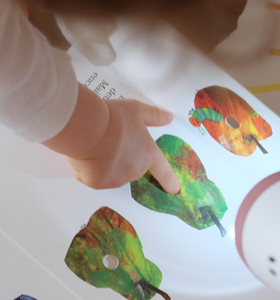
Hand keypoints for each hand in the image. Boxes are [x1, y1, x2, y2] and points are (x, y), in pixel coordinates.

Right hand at [43, 84, 180, 191]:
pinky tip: (87, 153)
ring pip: (113, 174)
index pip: (164, 172)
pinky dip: (91, 169)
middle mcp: (135, 171)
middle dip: (125, 158)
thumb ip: (154, 116)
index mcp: (149, 155)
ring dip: (108, 164)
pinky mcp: (97, 183)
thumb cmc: (114, 117)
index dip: (170, 182)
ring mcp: (116, 179)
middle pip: (132, 168)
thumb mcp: (137, 110)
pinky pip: (95, 177)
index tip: (174, 190)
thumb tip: (169, 118)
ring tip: (97, 144)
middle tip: (112, 141)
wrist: (86, 127)